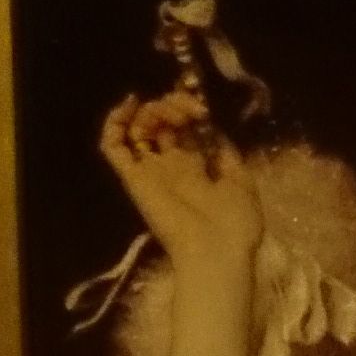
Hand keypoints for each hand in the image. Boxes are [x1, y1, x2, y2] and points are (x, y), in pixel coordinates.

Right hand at [100, 88, 261, 269]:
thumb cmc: (236, 225)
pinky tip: (132, 104)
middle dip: (174, 105)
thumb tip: (213, 129)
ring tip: (171, 115)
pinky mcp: (132, 178)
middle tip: (190, 113)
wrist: (216, 252)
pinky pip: (112, 146)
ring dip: (152, 110)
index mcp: (198, 169)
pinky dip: (115, 121)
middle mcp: (171, 167)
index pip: (184, 129)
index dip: (189, 109)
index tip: (202, 107)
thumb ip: (228, 154)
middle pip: (161, 124)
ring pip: (137, 129)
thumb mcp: (243, 183)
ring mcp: (150, 172)